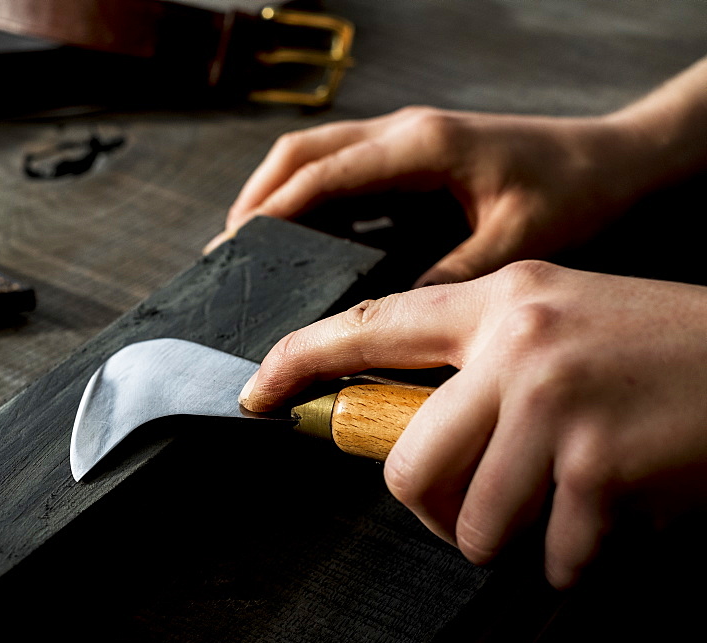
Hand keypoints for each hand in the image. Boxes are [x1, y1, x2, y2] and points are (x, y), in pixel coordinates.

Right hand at [205, 108, 650, 285]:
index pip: (322, 176)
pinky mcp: (411, 154)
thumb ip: (448, 275)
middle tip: (226, 251)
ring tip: (247, 244)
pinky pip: (340, 166)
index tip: (234, 250)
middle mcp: (404, 132)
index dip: (271, 214)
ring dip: (274, 192)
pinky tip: (299, 233)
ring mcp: (405, 138)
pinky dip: (306, 195)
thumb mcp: (515, 244)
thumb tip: (387, 313)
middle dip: (255, 198)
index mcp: (421, 146)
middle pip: (301, 152)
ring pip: (314, 154)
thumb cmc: (573, 191)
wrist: (614, 161)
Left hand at [239, 261, 706, 587]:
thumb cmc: (661, 352)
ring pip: (473, 522)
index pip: (372, 325)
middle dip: (434, 508)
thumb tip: (404, 427)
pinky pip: (553, 558)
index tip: (259, 392)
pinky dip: (578, 558)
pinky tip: (616, 519)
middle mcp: (520, 346)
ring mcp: (559, 406)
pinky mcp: (602, 469)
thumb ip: (480, 363)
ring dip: (513, 537)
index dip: (301, 360)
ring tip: (563, 505)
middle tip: (474, 506)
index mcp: (504, 301)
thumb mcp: (559, 324)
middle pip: (407, 465)